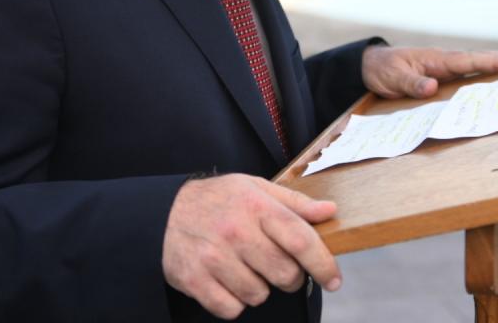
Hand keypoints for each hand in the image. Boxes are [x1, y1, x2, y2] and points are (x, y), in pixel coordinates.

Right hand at [162, 174, 340, 319]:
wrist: (163, 212)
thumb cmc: (218, 200)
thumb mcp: (255, 189)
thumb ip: (295, 203)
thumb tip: (330, 211)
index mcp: (255, 206)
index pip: (299, 239)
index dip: (323, 263)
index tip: (333, 279)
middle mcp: (235, 231)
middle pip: (285, 274)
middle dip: (290, 277)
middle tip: (277, 266)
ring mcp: (213, 258)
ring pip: (259, 295)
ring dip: (259, 288)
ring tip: (245, 268)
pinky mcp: (194, 280)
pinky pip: (232, 309)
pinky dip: (235, 301)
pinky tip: (227, 281)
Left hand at [361, 46, 497, 98]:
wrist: (371, 66)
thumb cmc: (383, 69)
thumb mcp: (394, 78)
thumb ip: (412, 83)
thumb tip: (432, 87)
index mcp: (437, 60)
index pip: (470, 61)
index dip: (493, 62)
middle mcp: (445, 62)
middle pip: (478, 61)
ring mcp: (445, 69)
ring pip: (474, 68)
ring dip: (494, 69)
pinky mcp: (442, 76)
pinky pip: (466, 77)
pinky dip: (481, 78)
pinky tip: (490, 85)